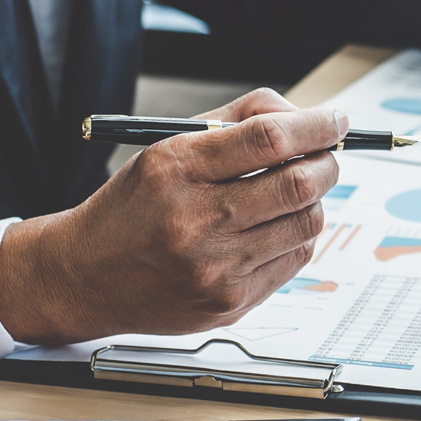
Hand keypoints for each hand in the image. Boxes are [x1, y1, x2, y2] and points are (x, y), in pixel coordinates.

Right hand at [0, 89, 346, 344]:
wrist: (84, 276)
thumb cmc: (133, 206)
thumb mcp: (168, 146)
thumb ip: (237, 121)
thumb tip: (304, 117)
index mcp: (176, 169)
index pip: (268, 139)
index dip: (316, 126)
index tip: (336, 120)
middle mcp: (195, 220)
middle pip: (298, 184)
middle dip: (327, 163)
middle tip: (326, 156)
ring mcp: (214, 268)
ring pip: (306, 224)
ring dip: (313, 202)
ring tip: (290, 194)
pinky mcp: (229, 302)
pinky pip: (294, 259)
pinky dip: (296, 236)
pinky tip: (271, 229)